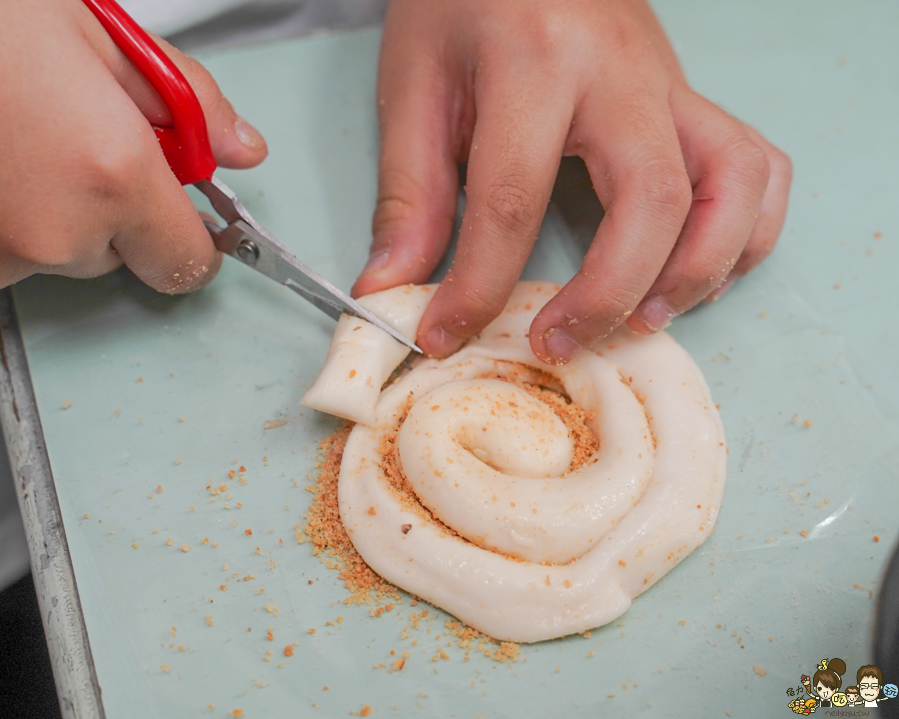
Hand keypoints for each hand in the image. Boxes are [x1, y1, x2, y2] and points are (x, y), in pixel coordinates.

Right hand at [0, 0, 266, 292]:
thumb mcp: (99, 33)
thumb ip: (188, 104)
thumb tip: (241, 148)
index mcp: (112, 176)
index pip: (188, 263)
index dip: (192, 239)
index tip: (183, 218)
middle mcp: (54, 231)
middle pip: (119, 255)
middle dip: (114, 209)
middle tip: (74, 138)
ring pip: (56, 253)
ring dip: (52, 212)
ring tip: (17, 136)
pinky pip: (7, 253)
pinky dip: (8, 217)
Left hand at [352, 0, 790, 363]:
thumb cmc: (461, 3)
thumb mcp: (414, 86)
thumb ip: (408, 194)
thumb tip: (388, 289)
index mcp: (535, 62)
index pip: (512, 200)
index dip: (477, 288)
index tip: (445, 337)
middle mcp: (621, 74)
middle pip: (651, 200)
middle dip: (608, 295)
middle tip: (558, 344)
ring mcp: (671, 86)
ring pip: (734, 182)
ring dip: (699, 269)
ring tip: (645, 320)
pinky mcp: (692, 100)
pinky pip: (758, 166)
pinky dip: (746, 232)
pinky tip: (695, 270)